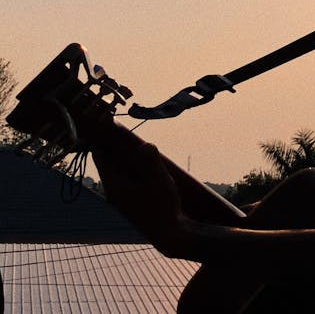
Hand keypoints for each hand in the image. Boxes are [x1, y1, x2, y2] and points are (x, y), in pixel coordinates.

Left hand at [93, 141, 189, 257]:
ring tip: (138, 146)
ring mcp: (122, 198)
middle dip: (116, 146)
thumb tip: (145, 145)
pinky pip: (127, 179)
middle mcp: (114, 191)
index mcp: (114, 184)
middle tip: (123, 130)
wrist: (169, 236)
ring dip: (126, 158)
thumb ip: (151, 161)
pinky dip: (132, 169)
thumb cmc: (162, 208)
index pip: (100, 155)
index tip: (108, 123)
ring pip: (118, 170)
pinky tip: (146, 167)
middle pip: (109, 161)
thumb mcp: (159, 181)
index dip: (103, 138)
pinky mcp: (131, 202)